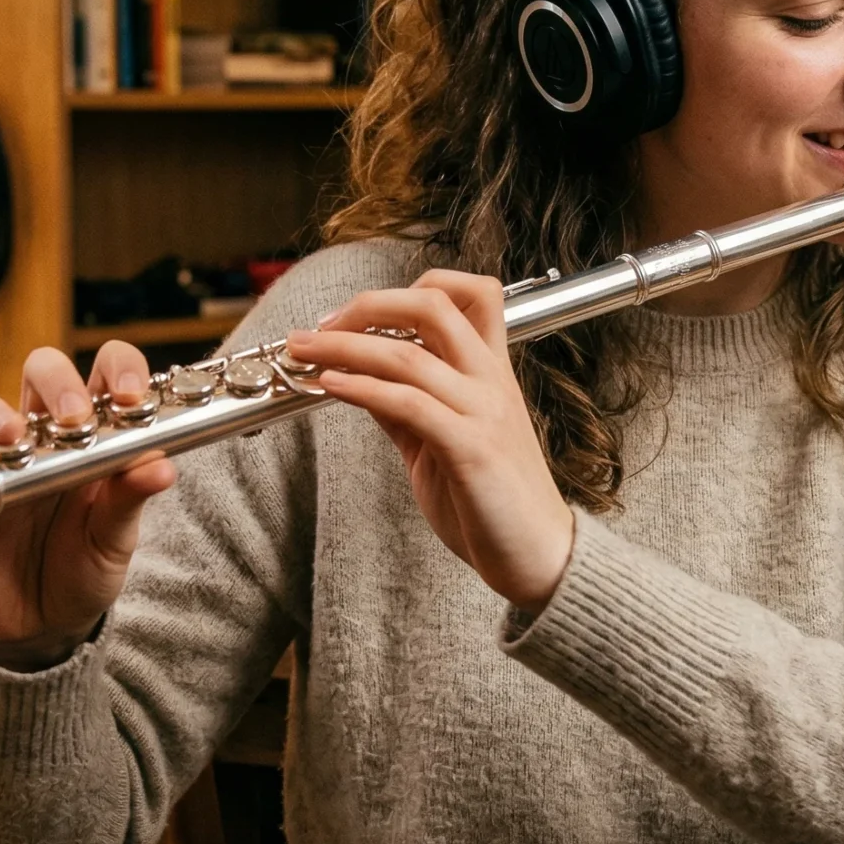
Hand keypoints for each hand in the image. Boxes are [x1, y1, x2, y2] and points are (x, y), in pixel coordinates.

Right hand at [0, 340, 176, 672]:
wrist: (43, 622)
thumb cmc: (85, 567)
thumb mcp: (114, 540)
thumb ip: (130, 500)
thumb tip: (162, 469)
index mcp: (96, 437)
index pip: (106, 375)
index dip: (119, 369)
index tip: (128, 397)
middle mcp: (45, 436)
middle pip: (42, 372)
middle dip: (56, 382)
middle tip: (72, 419)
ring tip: (5, 439)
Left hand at [285, 271, 574, 610]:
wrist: (540, 556)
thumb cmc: (493, 502)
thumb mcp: (443, 442)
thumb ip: (407, 406)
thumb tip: (357, 379)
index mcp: (492, 372)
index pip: (471, 294)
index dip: (414, 287)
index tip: (362, 312)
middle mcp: (492, 381)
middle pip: (433, 305)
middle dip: (367, 305)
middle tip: (320, 326)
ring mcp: (484, 411)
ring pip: (409, 355)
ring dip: (343, 346)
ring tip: (303, 351)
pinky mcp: (471, 449)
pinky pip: (409, 404)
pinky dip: (361, 388)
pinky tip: (329, 387)